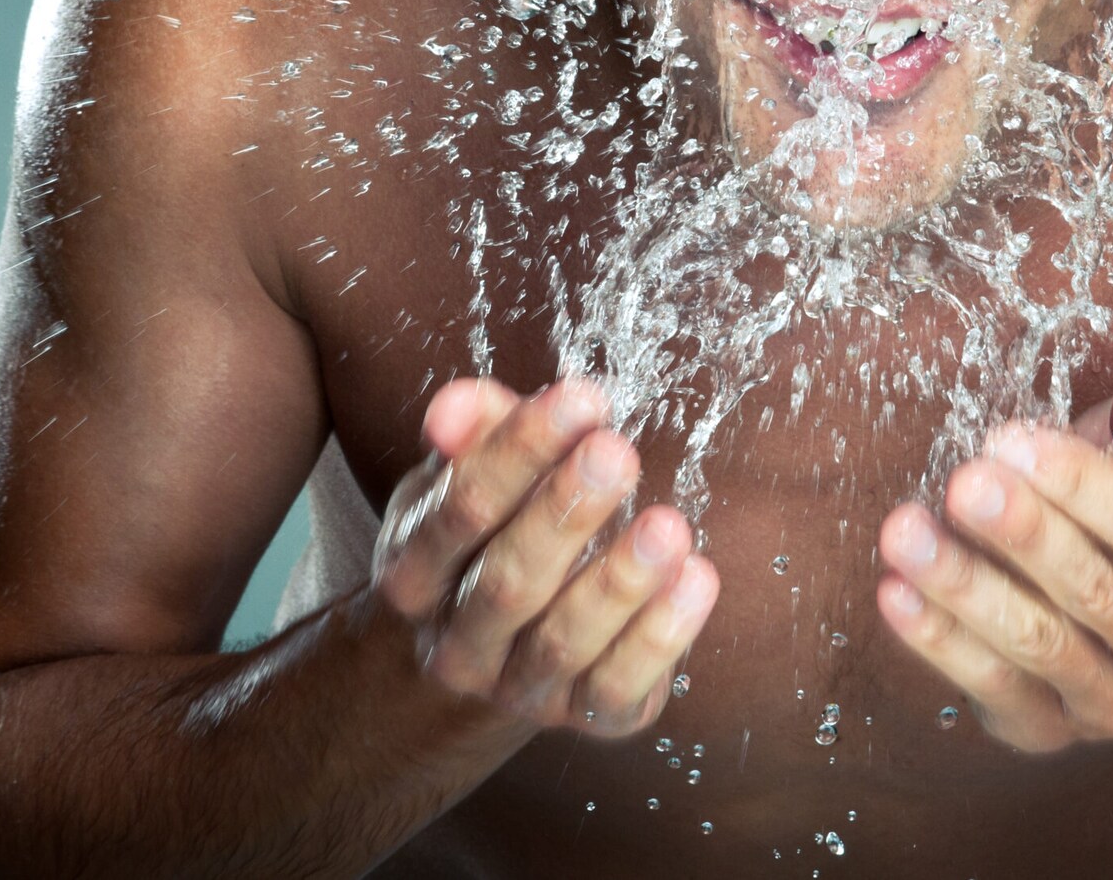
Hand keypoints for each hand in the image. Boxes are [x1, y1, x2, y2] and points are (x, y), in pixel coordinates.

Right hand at [371, 375, 718, 737]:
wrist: (485, 648)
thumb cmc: (487, 532)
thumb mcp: (462, 474)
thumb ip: (470, 429)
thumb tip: (458, 405)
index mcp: (415, 573)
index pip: (461, 510)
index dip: (518, 451)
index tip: (581, 398)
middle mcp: (457, 644)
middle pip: (508, 582)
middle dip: (565, 513)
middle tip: (618, 453)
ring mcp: (517, 688)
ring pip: (562, 642)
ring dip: (619, 583)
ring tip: (668, 527)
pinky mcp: (584, 715)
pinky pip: (617, 688)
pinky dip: (659, 638)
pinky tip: (696, 578)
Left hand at [876, 371, 1112, 752]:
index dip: (1085, 484)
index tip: (1014, 440)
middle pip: (1101, 593)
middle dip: (1026, 535)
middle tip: (966, 482)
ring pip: (1040, 646)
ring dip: (966, 586)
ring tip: (906, 530)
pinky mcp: (1054, 731)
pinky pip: (993, 688)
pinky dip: (941, 642)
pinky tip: (897, 592)